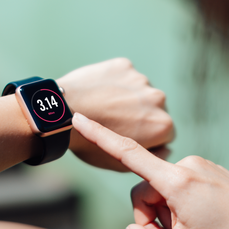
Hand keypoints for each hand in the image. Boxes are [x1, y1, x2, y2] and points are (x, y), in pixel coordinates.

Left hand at [58, 58, 174, 171]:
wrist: (62, 113)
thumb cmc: (89, 143)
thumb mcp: (121, 164)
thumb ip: (150, 157)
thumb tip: (165, 148)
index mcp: (163, 126)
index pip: (165, 133)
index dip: (147, 137)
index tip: (128, 136)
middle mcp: (158, 99)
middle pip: (155, 109)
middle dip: (140, 114)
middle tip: (114, 121)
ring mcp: (141, 79)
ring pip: (139, 91)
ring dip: (128, 97)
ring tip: (103, 107)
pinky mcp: (124, 65)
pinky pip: (123, 76)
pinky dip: (114, 82)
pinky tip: (97, 92)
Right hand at [71, 113, 228, 228]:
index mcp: (178, 182)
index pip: (128, 155)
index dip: (99, 136)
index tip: (78, 116)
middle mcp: (189, 166)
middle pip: (145, 191)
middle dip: (152, 218)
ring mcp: (203, 166)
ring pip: (164, 191)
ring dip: (170, 215)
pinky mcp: (212, 172)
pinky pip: (182, 188)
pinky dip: (184, 208)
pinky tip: (208, 224)